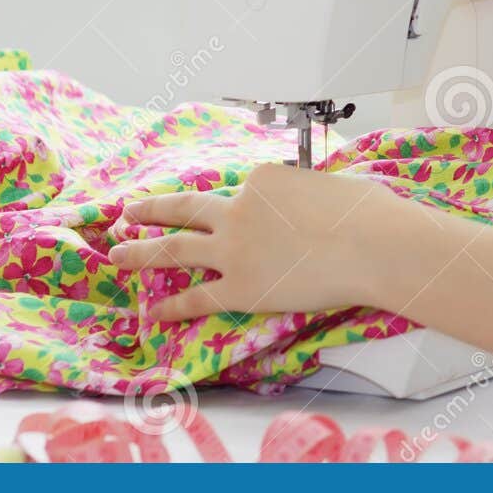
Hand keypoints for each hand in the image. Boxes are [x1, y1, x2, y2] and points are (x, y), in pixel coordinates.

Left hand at [108, 161, 397, 319]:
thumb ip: (307, 192)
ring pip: (174, 250)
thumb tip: (313, 203)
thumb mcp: (333, 184)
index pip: (240, 191)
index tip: (241, 213)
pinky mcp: (238, 288)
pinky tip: (153, 313)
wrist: (375, 246)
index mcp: (262, 179)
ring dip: (142, 251)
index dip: (239, 205)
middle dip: (153, 209)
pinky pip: (195, 298)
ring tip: (117, 255)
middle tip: (129, 212)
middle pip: (185, 209)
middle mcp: (238, 209)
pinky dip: (171, 307)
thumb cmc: (368, 212)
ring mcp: (233, 250)